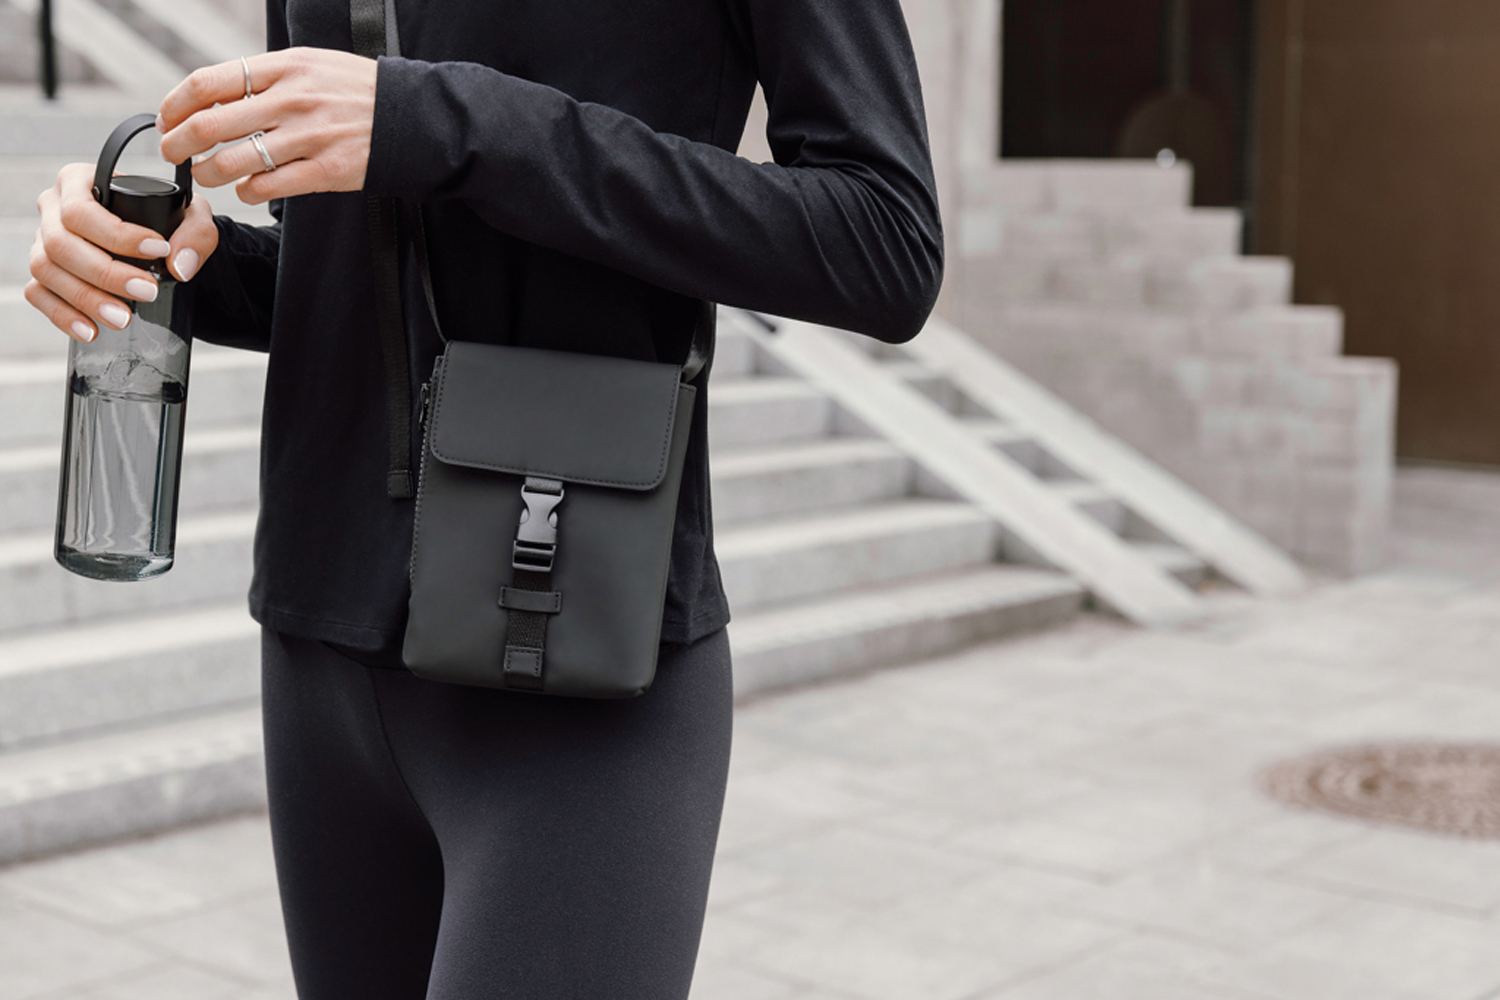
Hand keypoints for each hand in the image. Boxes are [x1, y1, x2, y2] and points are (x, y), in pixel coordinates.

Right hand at [26, 163, 218, 342]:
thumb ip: (196, 233)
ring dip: (85, 298)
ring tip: (123, 318)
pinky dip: (63, 315)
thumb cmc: (167, 220)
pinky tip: (92, 330)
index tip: (157, 251)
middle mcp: (53, 208)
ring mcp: (43, 241)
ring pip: (44, 269)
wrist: (156, 244)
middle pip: (60, 243)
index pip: (82, 209)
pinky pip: (38, 294)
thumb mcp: (191, 215)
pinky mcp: (42, 273)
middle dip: (105, 273)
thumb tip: (179, 267)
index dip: (116, 235)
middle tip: (147, 292)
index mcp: (79, 182)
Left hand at [158, 47, 377, 204]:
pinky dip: (247, 191)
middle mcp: (292, 101)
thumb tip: (213, 97)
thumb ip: (265, 78)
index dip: (176, 105)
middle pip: (210, 125)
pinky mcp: (325, 172)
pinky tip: (247, 188)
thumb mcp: (309, 65)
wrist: (411, 117)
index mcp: (283, 69)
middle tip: (172, 153)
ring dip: (208, 173)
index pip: (207, 84)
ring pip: (233, 162)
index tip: (168, 119)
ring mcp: (308, 139)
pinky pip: (268, 187)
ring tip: (206, 175)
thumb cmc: (356, 91)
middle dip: (179, 144)